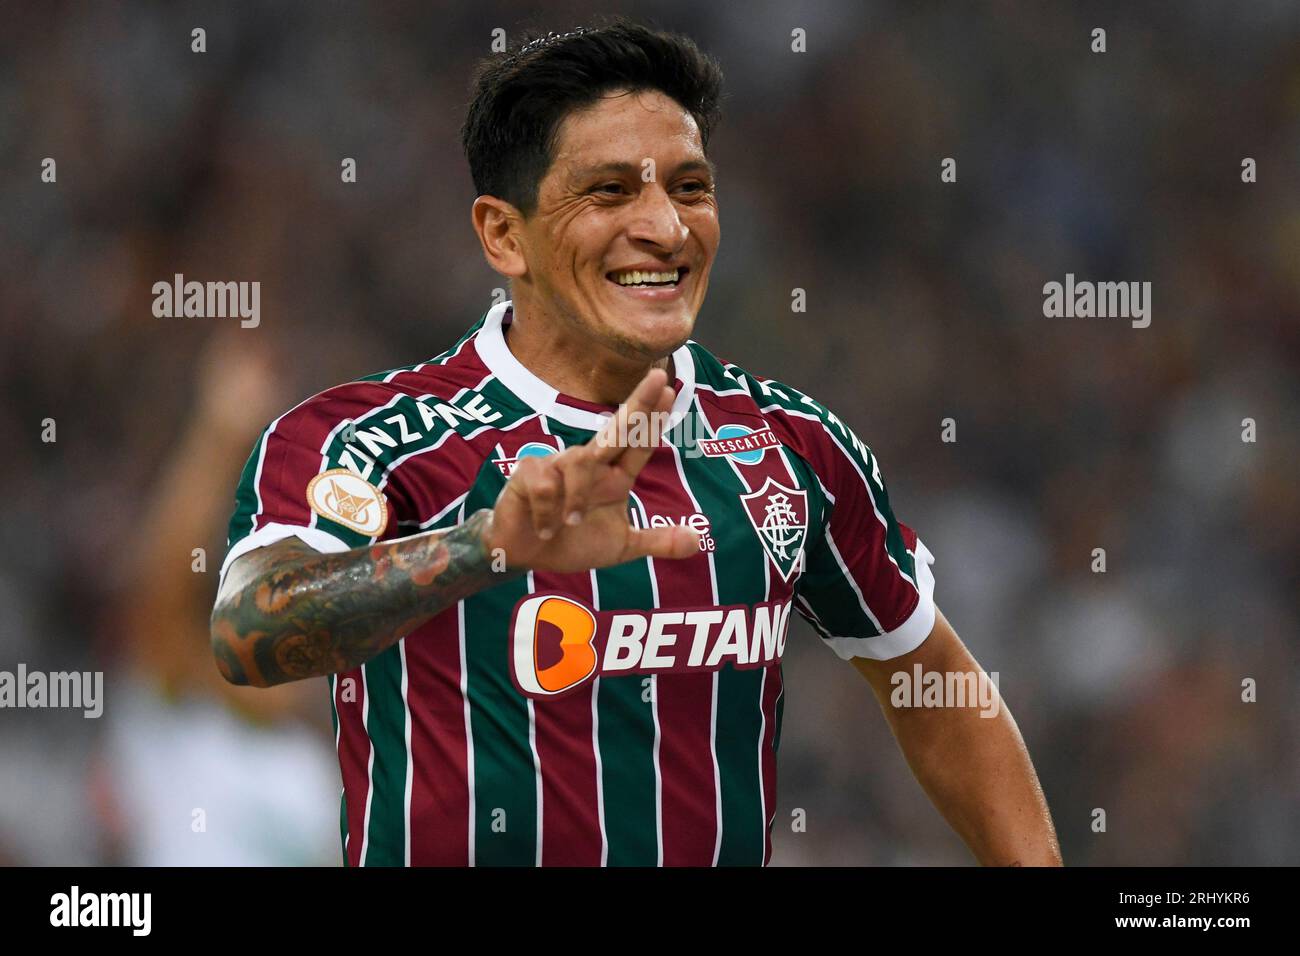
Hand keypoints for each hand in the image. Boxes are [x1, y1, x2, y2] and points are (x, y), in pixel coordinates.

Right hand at [483, 367, 700, 572]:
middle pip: (618, 430)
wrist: (522, 555)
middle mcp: (590, 463)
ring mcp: (558, 464)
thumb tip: (697, 541)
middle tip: (658, 378)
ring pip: (579, 465)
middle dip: (638, 404)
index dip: (654, 420)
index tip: (670, 389)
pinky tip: (544, 528)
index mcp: (614, 476)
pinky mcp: (529, 473)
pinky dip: (548, 513)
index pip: (638, 444)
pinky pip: (547, 486)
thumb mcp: (621, 547)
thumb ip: (657, 541)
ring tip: (570, 523)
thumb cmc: (572, 542)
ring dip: (578, 498)